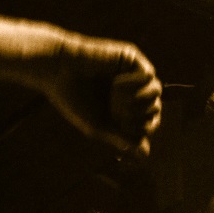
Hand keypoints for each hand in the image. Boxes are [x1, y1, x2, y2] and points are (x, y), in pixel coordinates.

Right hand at [42, 35, 160, 158]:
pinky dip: (134, 84)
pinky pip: (148, 75)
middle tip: (115, 112)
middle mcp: (132, 89)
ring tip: (116, 99)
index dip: (140, 129)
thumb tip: (145, 155)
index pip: (149, 122)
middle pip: (155, 108)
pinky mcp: (130, 56)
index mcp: (125, 106)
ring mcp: (132, 72)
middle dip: (138, 116)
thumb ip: (121, 141)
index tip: (121, 128)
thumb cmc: (74, 99)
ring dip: (138, 101)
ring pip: (156, 92)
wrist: (57, 71)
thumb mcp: (98, 126)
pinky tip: (115, 83)